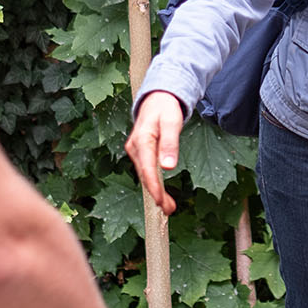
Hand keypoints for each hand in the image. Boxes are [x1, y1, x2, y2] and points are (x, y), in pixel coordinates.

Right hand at [126, 91, 183, 215]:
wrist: (157, 98)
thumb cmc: (166, 108)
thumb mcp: (172, 121)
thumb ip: (170, 143)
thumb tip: (168, 167)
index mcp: (142, 139)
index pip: (147, 168)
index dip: (154, 186)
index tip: (161, 201)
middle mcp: (135, 147)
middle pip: (144, 175)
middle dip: (156, 194)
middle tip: (169, 210)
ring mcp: (135, 150)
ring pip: (144, 174)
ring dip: (155, 191)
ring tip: (168, 207)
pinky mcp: (139, 152)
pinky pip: (145, 170)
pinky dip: (153, 182)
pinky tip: (161, 193)